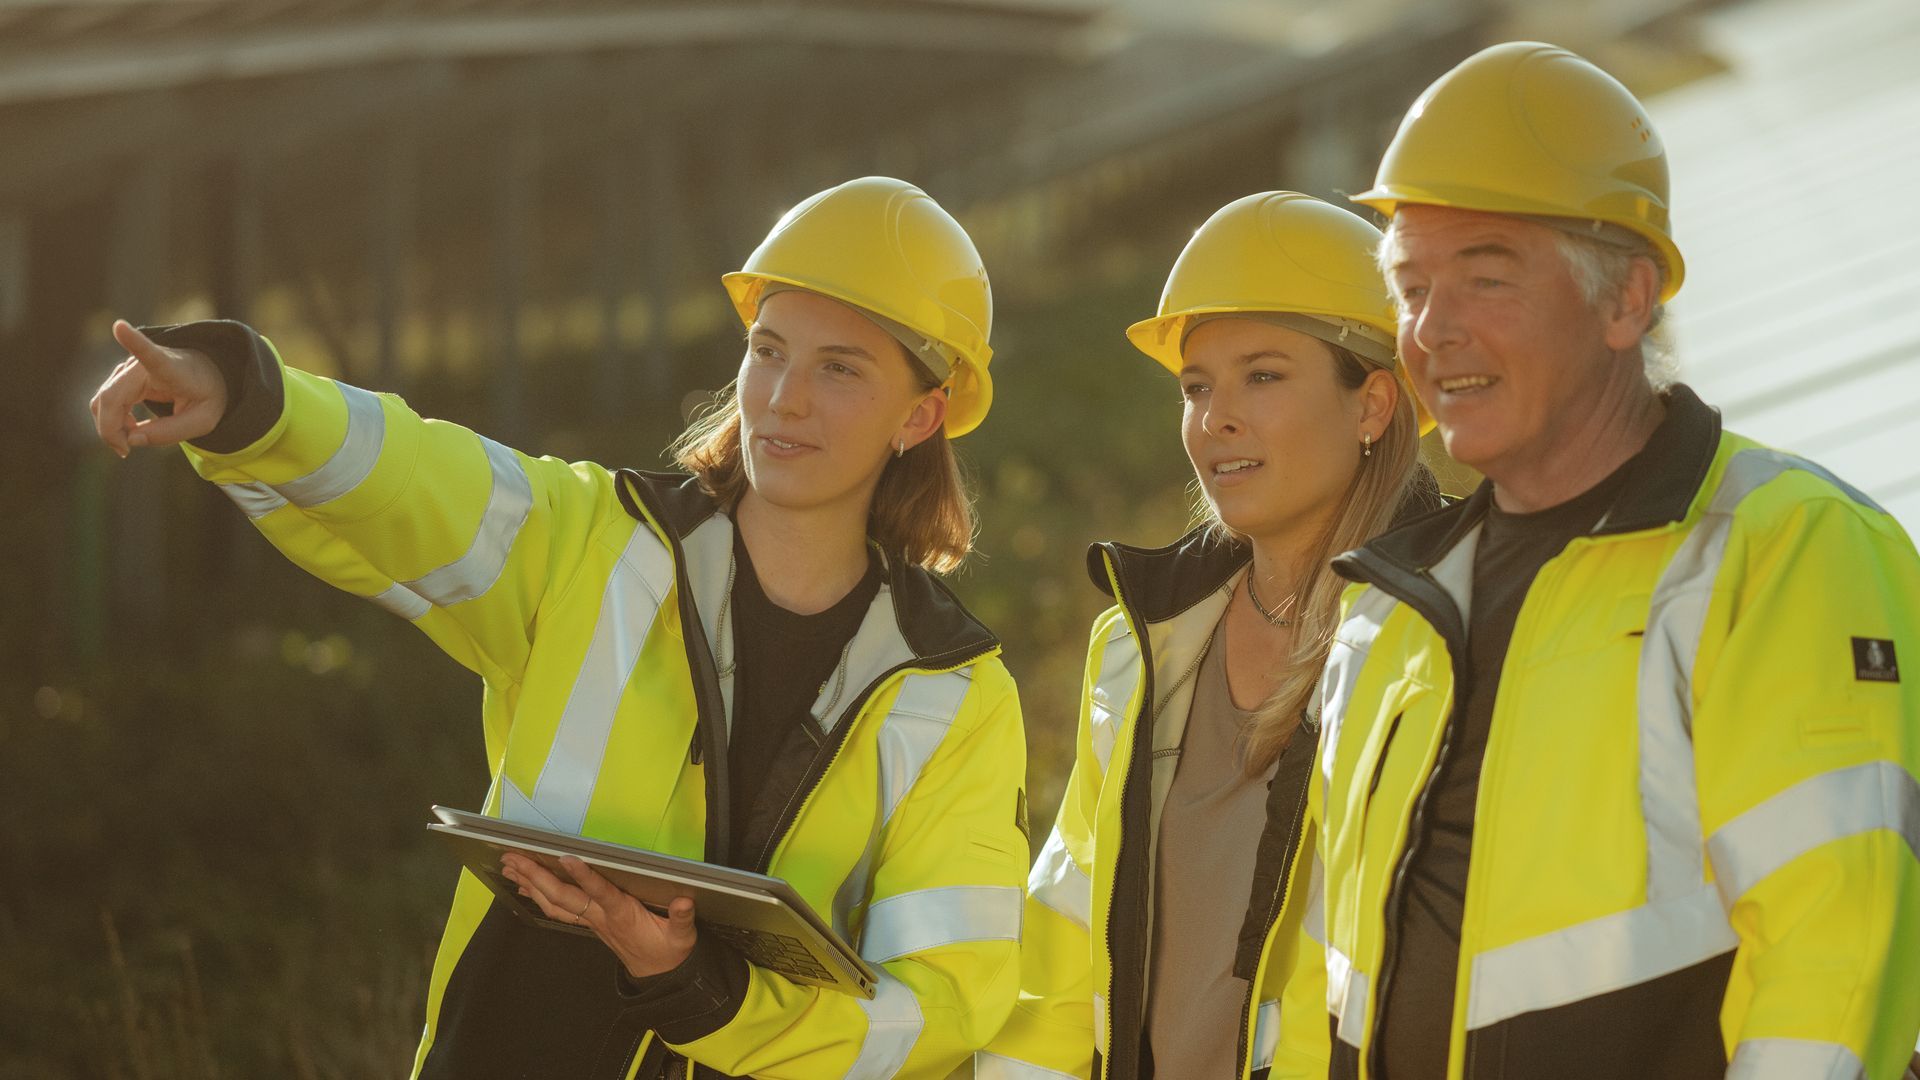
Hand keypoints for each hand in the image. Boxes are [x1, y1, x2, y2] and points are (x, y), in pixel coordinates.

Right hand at [90, 319, 227, 456]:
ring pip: (102, 401)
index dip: (134, 342)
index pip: (150, 354)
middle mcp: (142, 364)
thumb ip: (170, 433)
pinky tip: (130, 431)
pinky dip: (111, 422)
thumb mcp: (203, 421)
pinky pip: (105, 402)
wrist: (206, 376)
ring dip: (110, 427)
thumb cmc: (207, 395)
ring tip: (131, 443)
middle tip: (126, 452)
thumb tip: (131, 440)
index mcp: (170, 366)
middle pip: (110, 397)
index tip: (120, 326)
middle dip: (110, 429)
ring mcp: (127, 369)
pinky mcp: (120, 377)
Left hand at [499, 853, 697, 978]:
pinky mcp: (588, 922)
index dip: (584, 876)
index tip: (566, 858)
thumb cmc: (669, 951)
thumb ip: (682, 918)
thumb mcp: (682, 937)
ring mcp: (591, 921)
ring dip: (530, 884)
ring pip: (554, 903)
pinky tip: (524, 884)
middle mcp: (600, 917)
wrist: (658, 976)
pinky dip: (537, 895)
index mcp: (622, 915)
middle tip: (514, 857)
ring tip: (510, 866)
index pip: (600, 893)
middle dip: (537, 877)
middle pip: (564, 897)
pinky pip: (557, 909)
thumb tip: (684, 901)